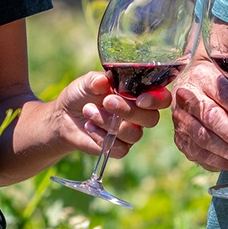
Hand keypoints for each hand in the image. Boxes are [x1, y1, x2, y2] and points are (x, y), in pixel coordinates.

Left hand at [51, 72, 169, 157]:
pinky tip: (89, 127)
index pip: (162, 98)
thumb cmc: (81, 94)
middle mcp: (140, 114)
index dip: (157, 100)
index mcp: (139, 94)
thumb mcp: (87, 82)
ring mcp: (131, 132)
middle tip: (106, 101)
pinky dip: (101, 137)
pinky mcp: (120, 148)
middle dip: (128, 111)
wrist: (65, 116)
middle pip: (151, 119)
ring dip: (109, 122)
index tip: (140, 98)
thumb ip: (96, 80)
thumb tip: (103, 81)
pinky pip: (120, 148)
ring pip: (133, 134)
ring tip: (89, 111)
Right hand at [171, 59, 227, 172]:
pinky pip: (198, 153)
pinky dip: (219, 162)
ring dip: (227, 152)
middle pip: (211, 117)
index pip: (224, 95)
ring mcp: (180, 118)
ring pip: (202, 138)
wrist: (192, 88)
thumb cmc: (221, 87)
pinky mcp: (179, 137)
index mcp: (203, 76)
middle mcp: (187, 96)